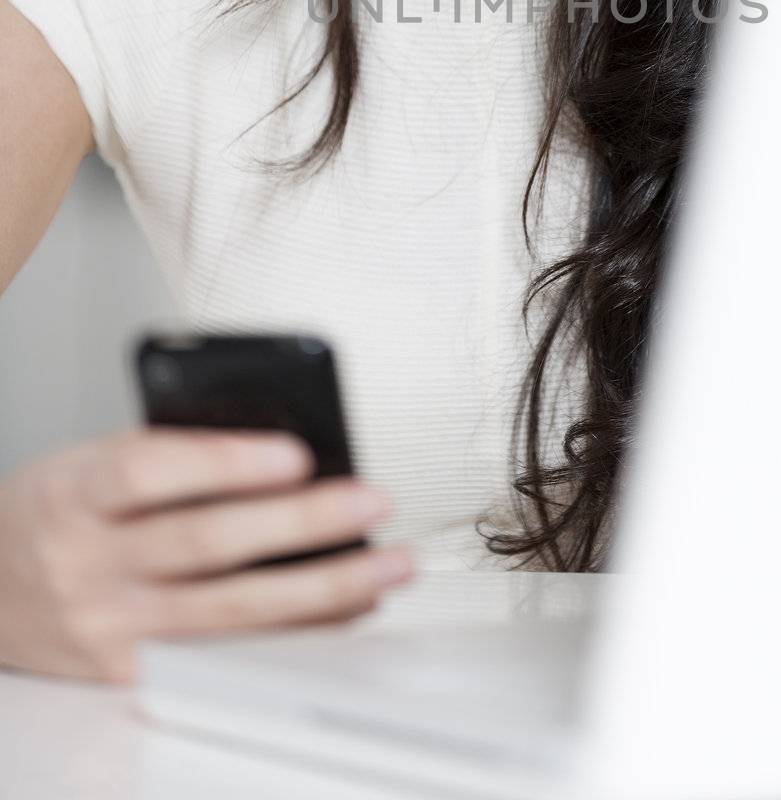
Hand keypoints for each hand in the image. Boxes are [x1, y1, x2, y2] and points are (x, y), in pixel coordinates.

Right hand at [0, 426, 412, 683]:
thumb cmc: (55, 511)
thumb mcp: (90, 460)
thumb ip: (172, 452)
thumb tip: (281, 448)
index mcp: (77, 492)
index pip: (152, 471)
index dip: (227, 462)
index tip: (297, 451)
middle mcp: (91, 563)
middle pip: (206, 543)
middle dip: (301, 524)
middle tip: (370, 501)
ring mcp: (111, 626)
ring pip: (228, 610)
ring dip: (322, 587)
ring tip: (385, 564)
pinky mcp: (130, 673)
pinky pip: (225, 654)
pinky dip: (293, 632)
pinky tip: (344, 609)